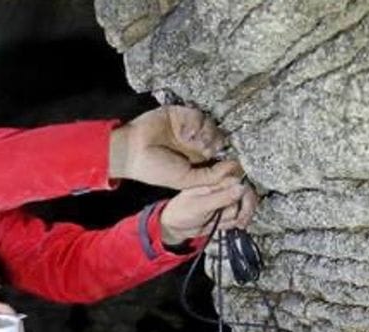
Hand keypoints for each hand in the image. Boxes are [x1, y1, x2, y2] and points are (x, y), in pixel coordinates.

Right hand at [109, 105, 229, 188]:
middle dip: (217, 145)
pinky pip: (200, 115)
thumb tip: (237, 171)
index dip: (228, 158)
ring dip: (208, 133)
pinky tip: (186, 133)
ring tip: (194, 141)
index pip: (221, 156)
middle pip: (220, 139)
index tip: (232, 161)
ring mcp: (190, 128)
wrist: (131, 152)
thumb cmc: (155, 170)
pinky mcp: (182, 114)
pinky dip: (197, 123)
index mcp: (197, 160)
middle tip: (206, 150)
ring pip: (213, 126)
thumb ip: (211, 177)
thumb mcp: (185, 180)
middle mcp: (195, 143)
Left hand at [160, 170, 257, 244]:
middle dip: (243, 212)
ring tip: (217, 221)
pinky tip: (219, 224)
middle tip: (238, 221)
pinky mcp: (224, 212)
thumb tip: (241, 187)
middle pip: (247, 197)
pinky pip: (236, 218)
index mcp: (216, 182)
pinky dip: (230, 224)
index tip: (244, 210)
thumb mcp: (200, 205)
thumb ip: (221, 197)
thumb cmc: (180, 212)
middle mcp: (222, 189)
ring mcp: (224, 201)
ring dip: (232, 219)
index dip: (246, 198)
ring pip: (242, 210)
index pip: (242, 184)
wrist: (175, 227)